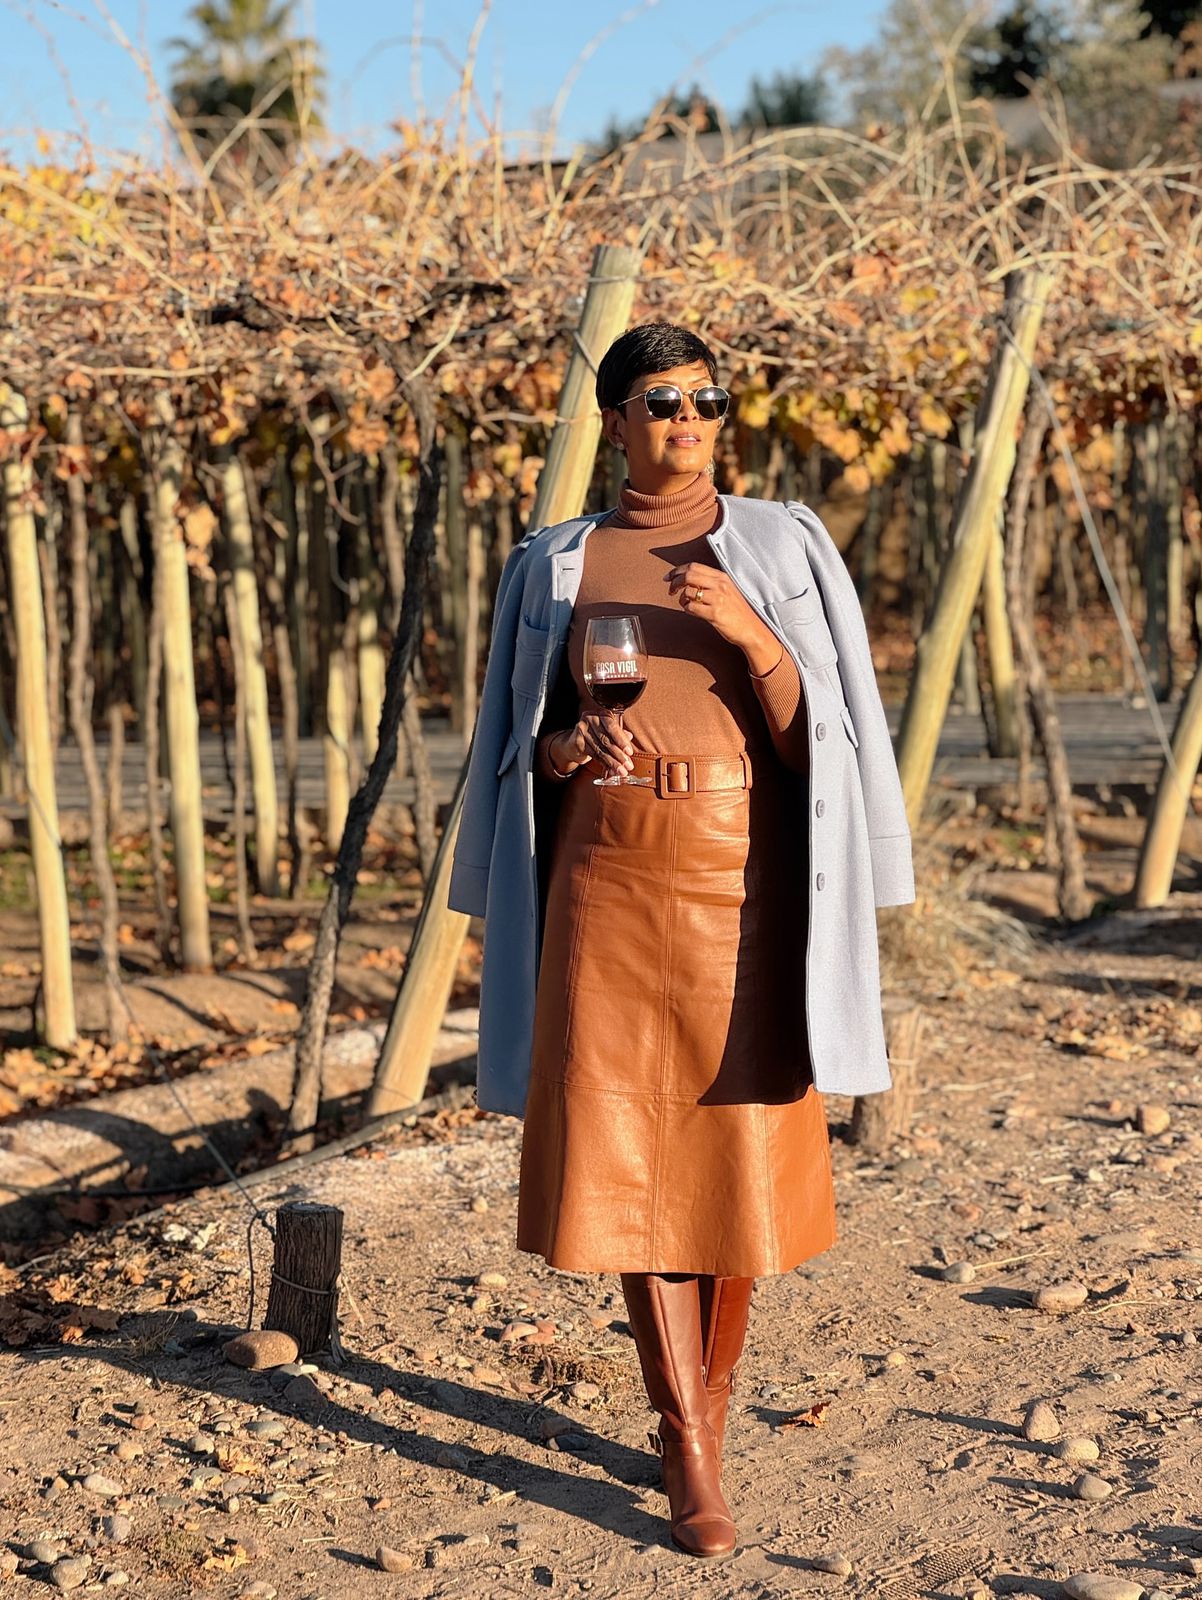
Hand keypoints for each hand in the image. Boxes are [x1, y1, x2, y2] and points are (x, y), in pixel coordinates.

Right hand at [551, 712, 634, 777]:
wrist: (576, 740)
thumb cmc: (598, 734)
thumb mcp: (610, 732)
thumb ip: (620, 733)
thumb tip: (630, 736)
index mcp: (601, 713)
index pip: (612, 727)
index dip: (622, 741)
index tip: (630, 752)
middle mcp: (590, 719)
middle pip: (606, 740)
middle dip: (619, 755)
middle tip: (628, 766)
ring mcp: (582, 730)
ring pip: (600, 749)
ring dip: (613, 762)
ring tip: (622, 771)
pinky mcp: (577, 741)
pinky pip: (594, 755)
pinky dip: (604, 764)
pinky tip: (611, 770)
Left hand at [664, 561, 781, 668]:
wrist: (751, 629)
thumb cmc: (737, 611)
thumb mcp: (727, 590)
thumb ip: (710, 583)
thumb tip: (687, 580)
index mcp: (722, 577)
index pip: (694, 566)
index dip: (677, 570)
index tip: (668, 577)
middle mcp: (720, 585)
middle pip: (688, 575)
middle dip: (675, 582)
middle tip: (671, 591)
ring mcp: (718, 599)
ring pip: (688, 592)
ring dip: (682, 599)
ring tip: (686, 605)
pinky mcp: (715, 613)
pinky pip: (691, 608)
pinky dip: (687, 609)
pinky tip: (692, 612)